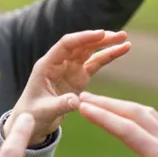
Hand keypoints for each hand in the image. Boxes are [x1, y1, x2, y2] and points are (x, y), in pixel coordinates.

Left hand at [4, 30, 129, 145]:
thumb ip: (60, 104)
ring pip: (90, 51)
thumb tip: (77, 101)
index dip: (83, 38)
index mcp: (46, 65)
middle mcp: (59, 63)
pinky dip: (108, 56)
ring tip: (124, 38)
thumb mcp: (44, 111)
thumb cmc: (32, 115)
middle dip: (99, 39)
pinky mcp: (79, 77)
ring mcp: (70, 69)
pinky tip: (122, 49)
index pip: (66, 45)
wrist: (33, 122)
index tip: (100, 34)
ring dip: (106, 44)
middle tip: (118, 35)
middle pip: (81, 45)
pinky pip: (95, 63)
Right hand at [76, 92, 157, 156]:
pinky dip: (137, 112)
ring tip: (100, 103)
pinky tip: (129, 115)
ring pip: (146, 114)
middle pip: (134, 113)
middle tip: (82, 98)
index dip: (102, 117)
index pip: (126, 129)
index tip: (81, 106)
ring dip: (121, 105)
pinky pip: (156, 120)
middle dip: (107, 104)